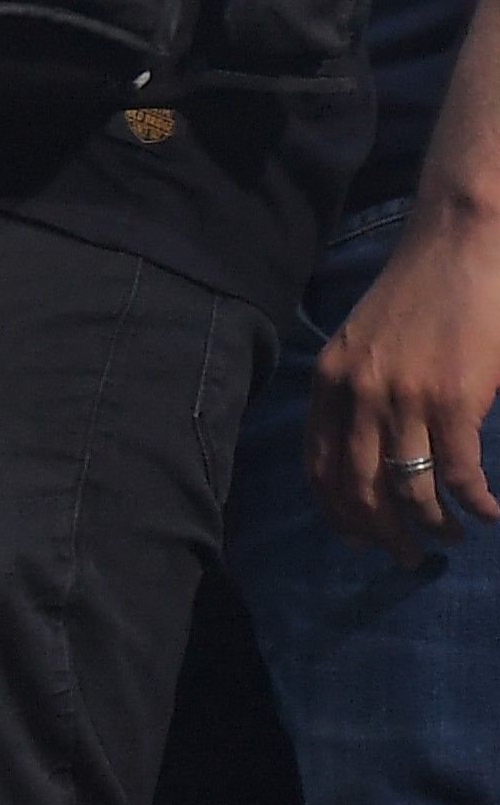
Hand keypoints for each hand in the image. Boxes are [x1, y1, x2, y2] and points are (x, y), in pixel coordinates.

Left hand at [307, 210, 499, 561]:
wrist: (458, 246)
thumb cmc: (418, 293)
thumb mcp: (365, 341)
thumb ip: (357, 389)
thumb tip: (367, 446)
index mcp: (331, 380)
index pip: (320, 466)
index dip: (339, 512)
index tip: (359, 539)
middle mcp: (358, 394)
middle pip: (360, 489)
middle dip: (383, 534)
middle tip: (408, 558)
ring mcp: (405, 399)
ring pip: (411, 489)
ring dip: (433, 526)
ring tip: (451, 539)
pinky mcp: (453, 400)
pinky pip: (459, 474)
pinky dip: (475, 504)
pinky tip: (489, 514)